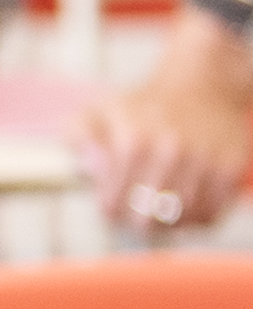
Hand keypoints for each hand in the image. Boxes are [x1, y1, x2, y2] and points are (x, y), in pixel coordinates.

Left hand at [79, 18, 252, 232]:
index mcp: (133, 141)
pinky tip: (184, 210)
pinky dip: (195, 220)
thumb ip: (78, 136)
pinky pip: (211, 214)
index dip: (109, 212)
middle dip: (135, 222)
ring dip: (167, 225)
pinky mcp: (229, 168)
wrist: (202, 84)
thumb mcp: (101, 110)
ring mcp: (203, 162)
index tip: (111, 208)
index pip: (114, 203)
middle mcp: (169, 152)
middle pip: (146, 218)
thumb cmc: (144, 104)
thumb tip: (84, 166)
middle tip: (133, 216)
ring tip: (158, 214)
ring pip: (179, 220)